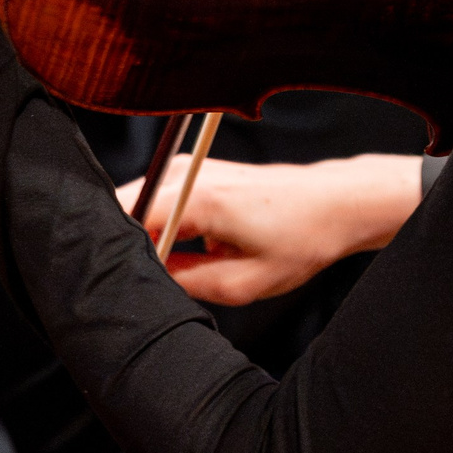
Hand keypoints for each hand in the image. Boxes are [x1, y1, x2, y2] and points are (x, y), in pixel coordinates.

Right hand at [115, 154, 422, 305]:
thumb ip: (186, 283)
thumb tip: (148, 283)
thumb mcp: (244, 282)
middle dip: (126, 247)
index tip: (123, 285)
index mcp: (197, 197)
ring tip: (170, 269)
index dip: (117, 256)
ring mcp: (186, 166)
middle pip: (122, 209)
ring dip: (145, 239)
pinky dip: (160, 228)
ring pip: (137, 206)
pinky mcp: (192, 170)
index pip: (124, 221)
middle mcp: (184, 172)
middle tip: (144, 283)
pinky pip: (156, 201)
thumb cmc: (301, 239)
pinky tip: (183, 252)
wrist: (335, 203)